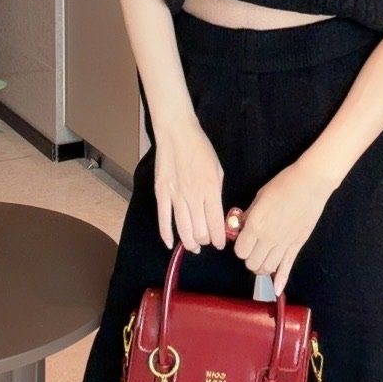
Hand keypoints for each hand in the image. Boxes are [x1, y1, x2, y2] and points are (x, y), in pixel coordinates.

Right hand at [153, 118, 227, 253]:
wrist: (178, 134)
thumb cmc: (201, 149)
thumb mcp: (218, 170)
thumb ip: (217, 193)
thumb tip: (216, 213)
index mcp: (211, 190)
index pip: (216, 225)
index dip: (219, 239)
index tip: (220, 244)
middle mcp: (194, 197)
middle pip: (199, 231)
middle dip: (205, 242)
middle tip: (207, 243)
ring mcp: (176, 196)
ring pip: (183, 229)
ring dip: (189, 243)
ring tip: (194, 247)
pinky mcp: (162, 194)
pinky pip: (163, 219)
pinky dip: (166, 235)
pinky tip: (170, 243)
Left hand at [232, 159, 335, 294]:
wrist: (311, 184)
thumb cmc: (283, 185)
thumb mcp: (259, 197)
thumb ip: (248, 215)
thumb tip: (240, 227)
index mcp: (256, 225)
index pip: (239, 251)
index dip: (240, 246)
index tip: (243, 239)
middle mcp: (268, 239)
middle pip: (251, 263)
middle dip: (249, 256)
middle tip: (253, 247)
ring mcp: (284, 244)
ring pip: (267, 268)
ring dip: (262, 265)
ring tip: (263, 257)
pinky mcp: (297, 246)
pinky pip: (287, 267)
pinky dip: (281, 280)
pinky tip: (277, 290)